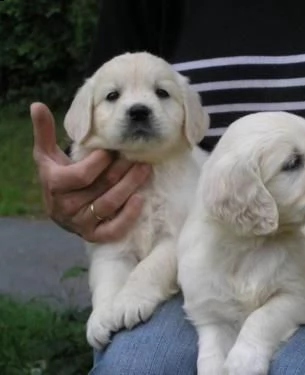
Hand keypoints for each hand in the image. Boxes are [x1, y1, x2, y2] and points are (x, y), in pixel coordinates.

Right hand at [31, 102, 151, 241]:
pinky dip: (128, 217)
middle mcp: (66, 207)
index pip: (82, 175)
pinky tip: (140, 199)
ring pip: (110, 204)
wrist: (58, 206)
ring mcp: (80, 223)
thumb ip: (44, 131)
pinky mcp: (93, 235)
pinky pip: (113, 230)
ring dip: (131, 186)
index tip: (111, 149)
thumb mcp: (48, 154)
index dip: (99, 162)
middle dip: (122, 169)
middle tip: (138, 155)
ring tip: (145, 169)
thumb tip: (37, 105)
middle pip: (102, 187)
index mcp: (55, 185)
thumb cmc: (58, 175)